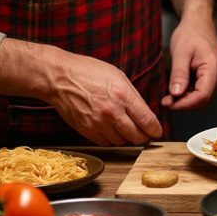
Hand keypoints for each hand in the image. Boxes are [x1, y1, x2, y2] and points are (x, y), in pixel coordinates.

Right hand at [47, 51, 163, 145]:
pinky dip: (112, 140)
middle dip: (144, 137)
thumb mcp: (117, 76)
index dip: (155, 130)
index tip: (156, 131)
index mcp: (123, 95)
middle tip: (146, 134)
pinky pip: (105, 143)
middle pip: (137, 137)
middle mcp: (112, 112)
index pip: (147, 121)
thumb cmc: (87, 72)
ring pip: (121, 142)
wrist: (60, 78)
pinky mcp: (86, 131)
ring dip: (127, 139)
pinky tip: (113, 131)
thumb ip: (131, 95)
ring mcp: (98, 124)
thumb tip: (142, 112)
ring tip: (128, 131)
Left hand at [162, 13, 216, 110]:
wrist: (198, 23)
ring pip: (202, 98)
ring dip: (186, 101)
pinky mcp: (211, 77)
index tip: (169, 103)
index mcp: (213, 68)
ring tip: (169, 96)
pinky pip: (201, 91)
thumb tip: (175, 94)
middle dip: (184, 104)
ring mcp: (216, 76)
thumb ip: (179, 74)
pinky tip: (177, 90)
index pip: (202, 95)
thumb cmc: (191, 33)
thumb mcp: (180, 52)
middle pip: (203, 100)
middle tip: (166, 101)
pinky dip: (189, 95)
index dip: (185, 104)